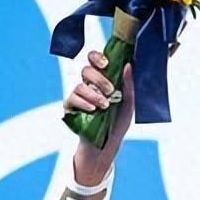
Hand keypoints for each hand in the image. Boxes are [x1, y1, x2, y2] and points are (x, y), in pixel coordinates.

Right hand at [62, 50, 135, 184]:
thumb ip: (129, 84)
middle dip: (99, 78)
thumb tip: (129, 65)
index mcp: (103, 79)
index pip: (95, 60)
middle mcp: (89, 84)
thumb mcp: (129, 103)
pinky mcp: (70, 107)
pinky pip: (71, 99)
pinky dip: (83, 103)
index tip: (106, 64)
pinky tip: (93, 109)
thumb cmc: (119, 120)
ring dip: (94, 94)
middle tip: (110, 90)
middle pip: (86, 70)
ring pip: (80, 85)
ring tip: (105, 105)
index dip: (97, 57)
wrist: (108, 142)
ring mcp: (78, 95)